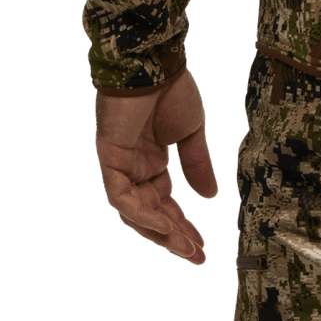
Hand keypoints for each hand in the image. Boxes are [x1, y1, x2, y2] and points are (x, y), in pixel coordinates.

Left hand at [94, 66, 218, 264]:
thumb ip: (197, 165)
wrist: (156, 64)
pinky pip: (121, 196)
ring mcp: (120, 165)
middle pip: (151, 213)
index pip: (165, 204)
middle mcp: (134, 168)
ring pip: (135, 211)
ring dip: (160, 230)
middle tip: (196, 256)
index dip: (182, 226)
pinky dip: (140, 212)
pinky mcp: (110, 158)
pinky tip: (162, 224)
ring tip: (185, 246)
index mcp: (152, 162)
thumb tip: (211, 196)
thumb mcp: (192, 133)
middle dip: (173, 236)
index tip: (202, 247)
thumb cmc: (173, 91)